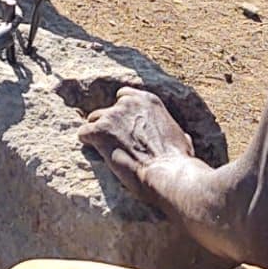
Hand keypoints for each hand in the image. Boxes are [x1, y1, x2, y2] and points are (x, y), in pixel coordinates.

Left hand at [79, 87, 197, 211]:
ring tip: (103, 150)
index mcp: (148, 101)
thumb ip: (176, 133)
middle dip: (108, 126)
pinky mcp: (100, 131)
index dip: (121, 113)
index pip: (124, 95)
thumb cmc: (179, 162)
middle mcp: (129, 103)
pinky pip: (83, 133)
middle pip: (107, 110)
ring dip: (97, 135)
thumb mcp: (182, 140)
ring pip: (93, 120)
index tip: (121, 126)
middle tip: (113, 143)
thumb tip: (183, 138)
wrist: (169, 173)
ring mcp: (113, 116)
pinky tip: (93, 152)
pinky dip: (86, 142)